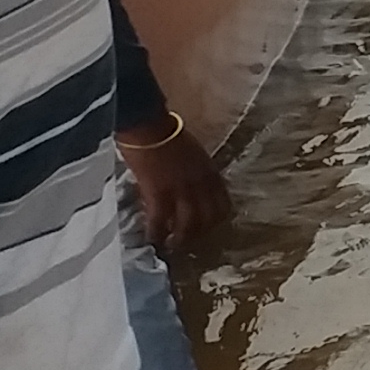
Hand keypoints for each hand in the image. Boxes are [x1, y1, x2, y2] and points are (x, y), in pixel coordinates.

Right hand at [116, 124, 230, 256]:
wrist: (147, 124)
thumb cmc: (167, 133)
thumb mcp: (193, 153)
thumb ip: (196, 172)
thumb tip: (192, 187)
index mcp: (210, 172)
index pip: (222, 205)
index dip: (215, 220)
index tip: (206, 227)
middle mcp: (200, 185)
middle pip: (207, 219)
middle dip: (198, 233)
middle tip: (187, 241)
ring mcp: (180, 191)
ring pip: (186, 225)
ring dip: (179, 239)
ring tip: (171, 245)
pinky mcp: (158, 194)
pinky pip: (159, 221)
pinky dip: (155, 232)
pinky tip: (151, 238)